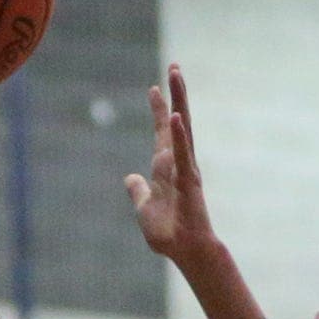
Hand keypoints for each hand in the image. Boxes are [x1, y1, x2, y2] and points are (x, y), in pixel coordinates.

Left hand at [124, 66, 216, 264]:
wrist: (184, 250)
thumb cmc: (168, 232)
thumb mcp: (143, 207)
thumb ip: (137, 191)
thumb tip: (130, 178)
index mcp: (165, 168)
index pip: (161, 132)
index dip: (158, 110)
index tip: (154, 87)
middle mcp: (177, 163)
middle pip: (176, 121)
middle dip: (175, 94)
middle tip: (174, 67)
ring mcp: (185, 169)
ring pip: (182, 128)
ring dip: (179, 101)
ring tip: (176, 76)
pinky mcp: (189, 180)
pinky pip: (183, 154)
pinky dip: (179, 136)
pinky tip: (174, 116)